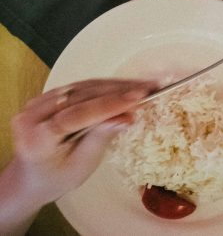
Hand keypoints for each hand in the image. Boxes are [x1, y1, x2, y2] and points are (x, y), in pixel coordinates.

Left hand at [1, 79, 153, 213]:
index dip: (109, 104)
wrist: (30, 178)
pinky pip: (80, 88)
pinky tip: (125, 87)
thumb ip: (101, 138)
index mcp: (36, 138)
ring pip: (83, 87)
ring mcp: (37, 103)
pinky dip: (105, 87)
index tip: (139, 97)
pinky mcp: (46, 97)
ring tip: (144, 85)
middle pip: (81, 96)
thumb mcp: (81, 166)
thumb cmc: (56, 178)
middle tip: (150, 87)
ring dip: (115, 86)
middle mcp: (31, 115)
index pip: (76, 114)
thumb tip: (127, 117)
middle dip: (118, 91)